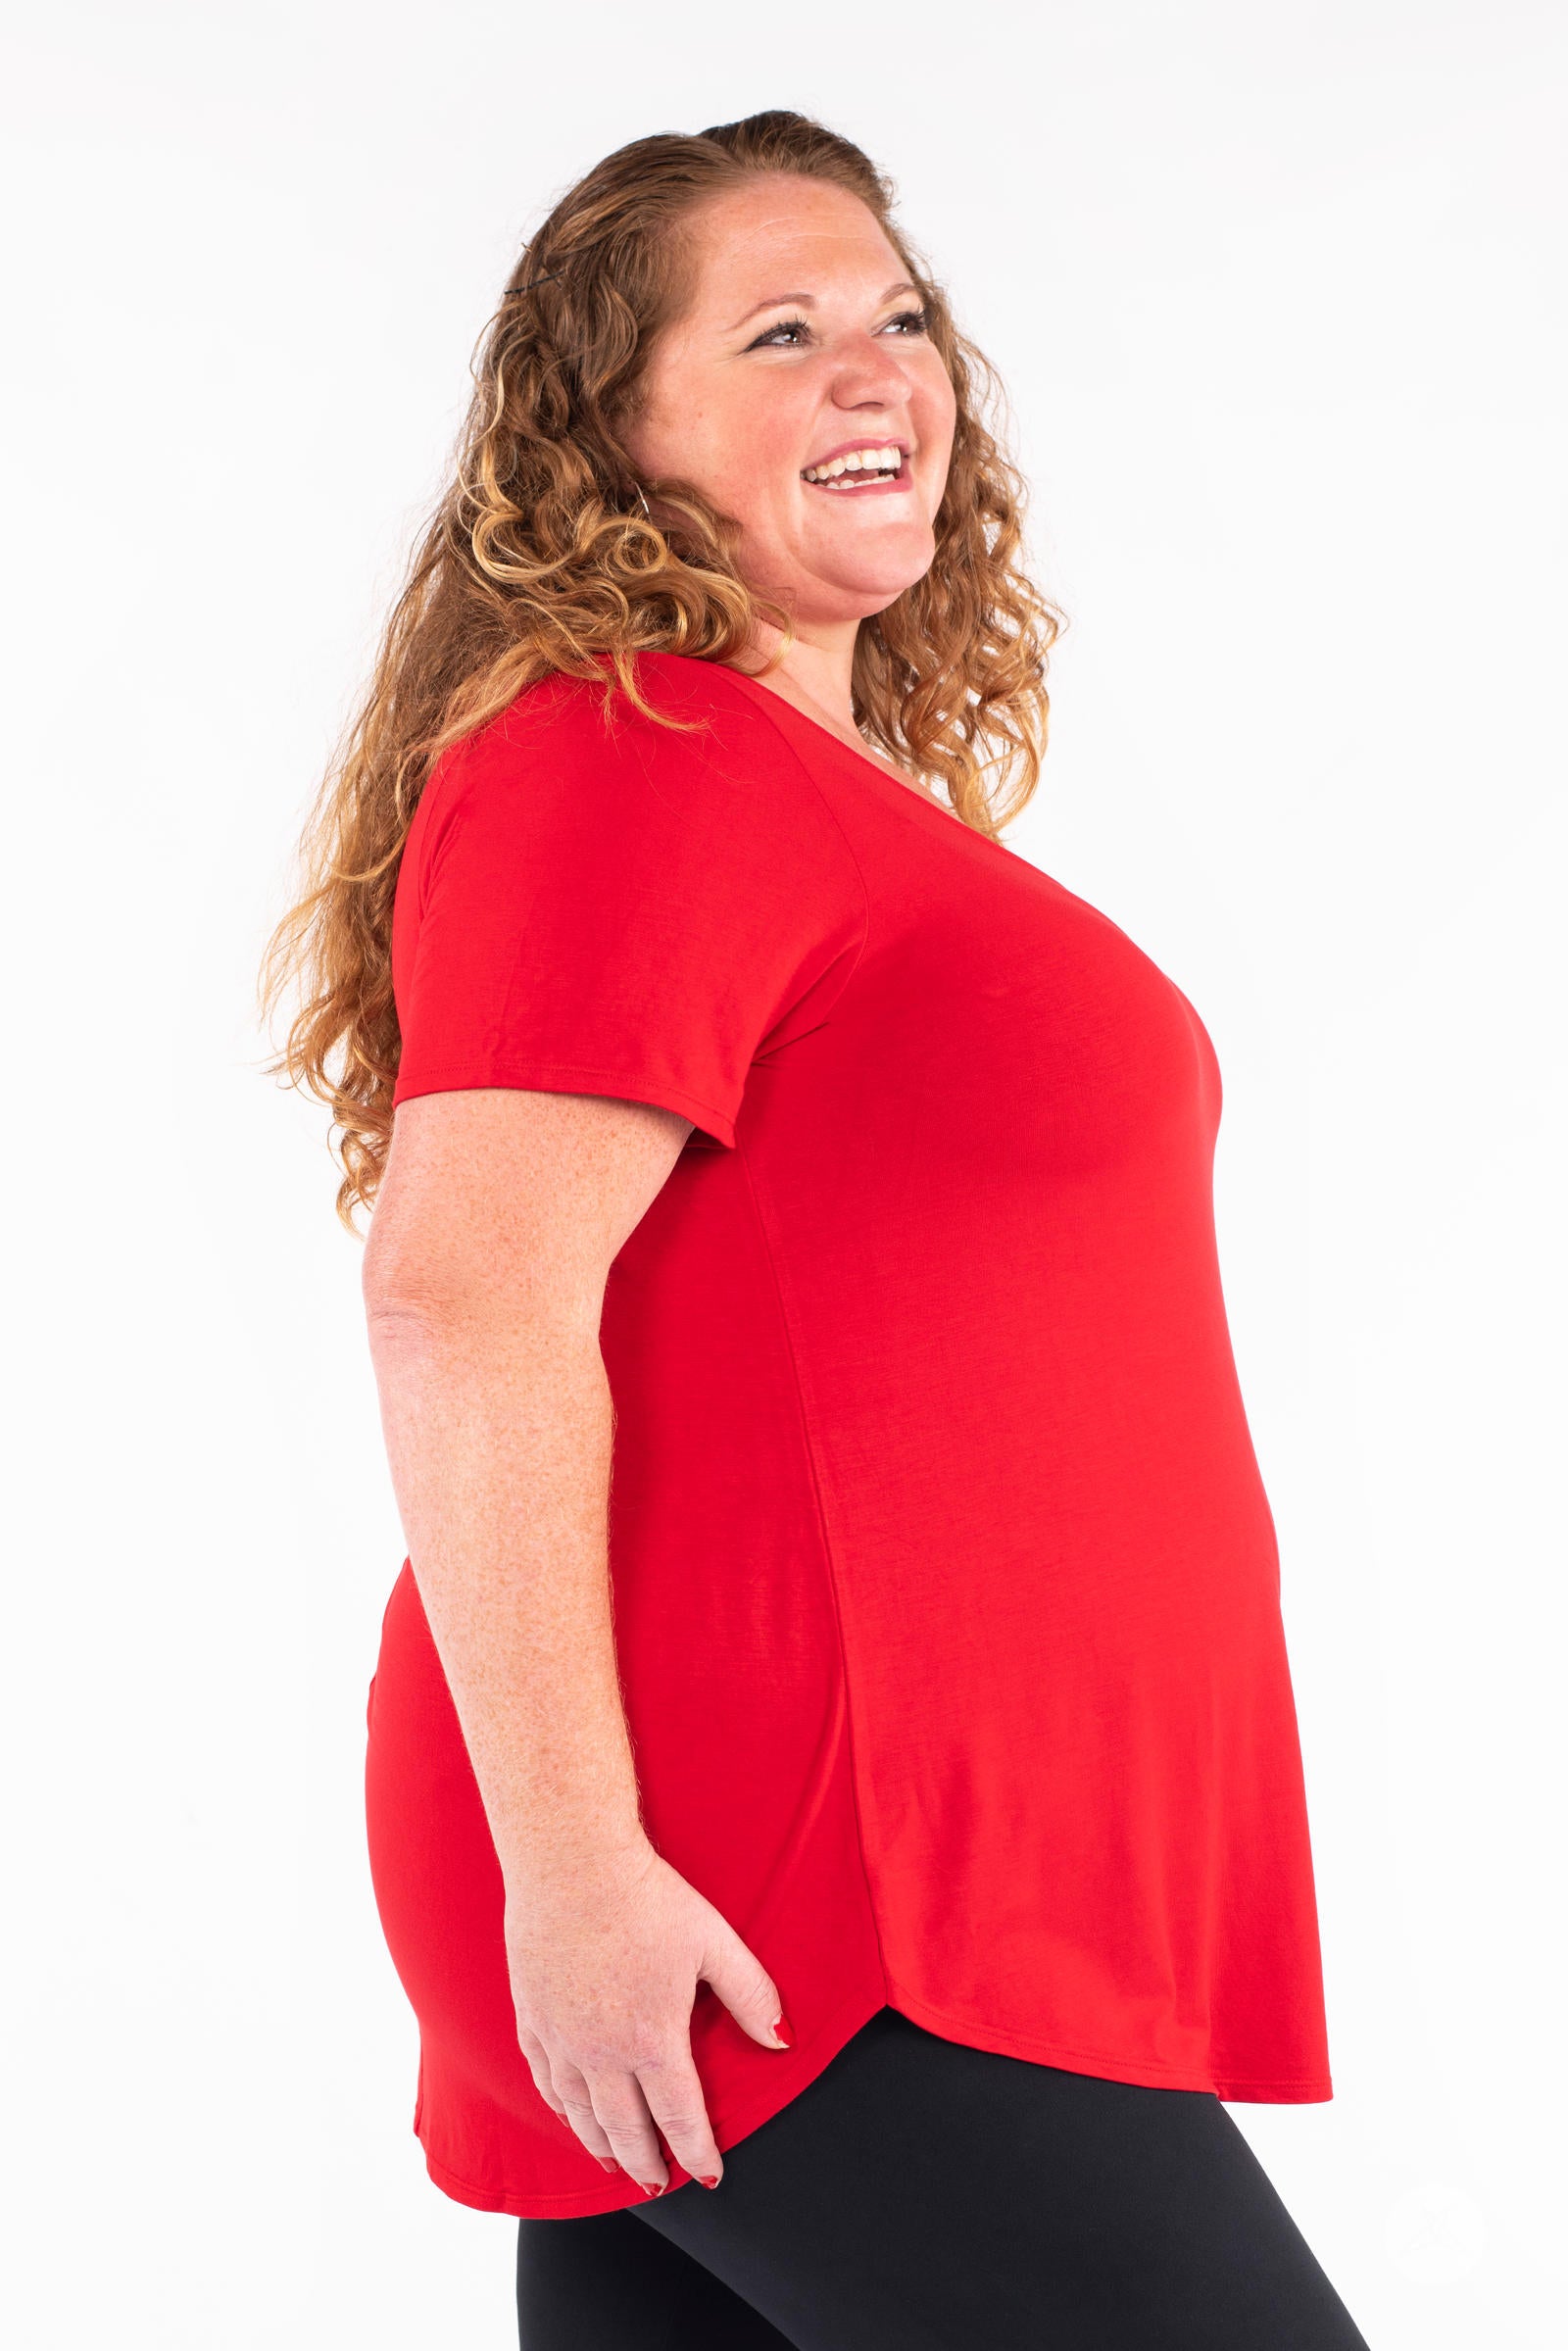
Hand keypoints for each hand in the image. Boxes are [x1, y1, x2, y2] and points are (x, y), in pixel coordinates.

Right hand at [504, 1839, 789, 2193]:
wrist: (570, 1861)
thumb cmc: (646, 1897)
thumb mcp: (715, 1942)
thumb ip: (751, 1995)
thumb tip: (783, 2040)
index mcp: (652, 2040)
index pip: (680, 2119)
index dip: (696, 2154)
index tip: (708, 2176)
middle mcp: (601, 2053)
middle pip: (625, 2130)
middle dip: (646, 2164)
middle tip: (659, 2186)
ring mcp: (560, 2039)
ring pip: (580, 2114)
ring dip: (601, 2146)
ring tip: (616, 2165)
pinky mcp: (531, 2017)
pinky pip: (545, 2081)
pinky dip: (561, 2109)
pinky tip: (569, 2114)